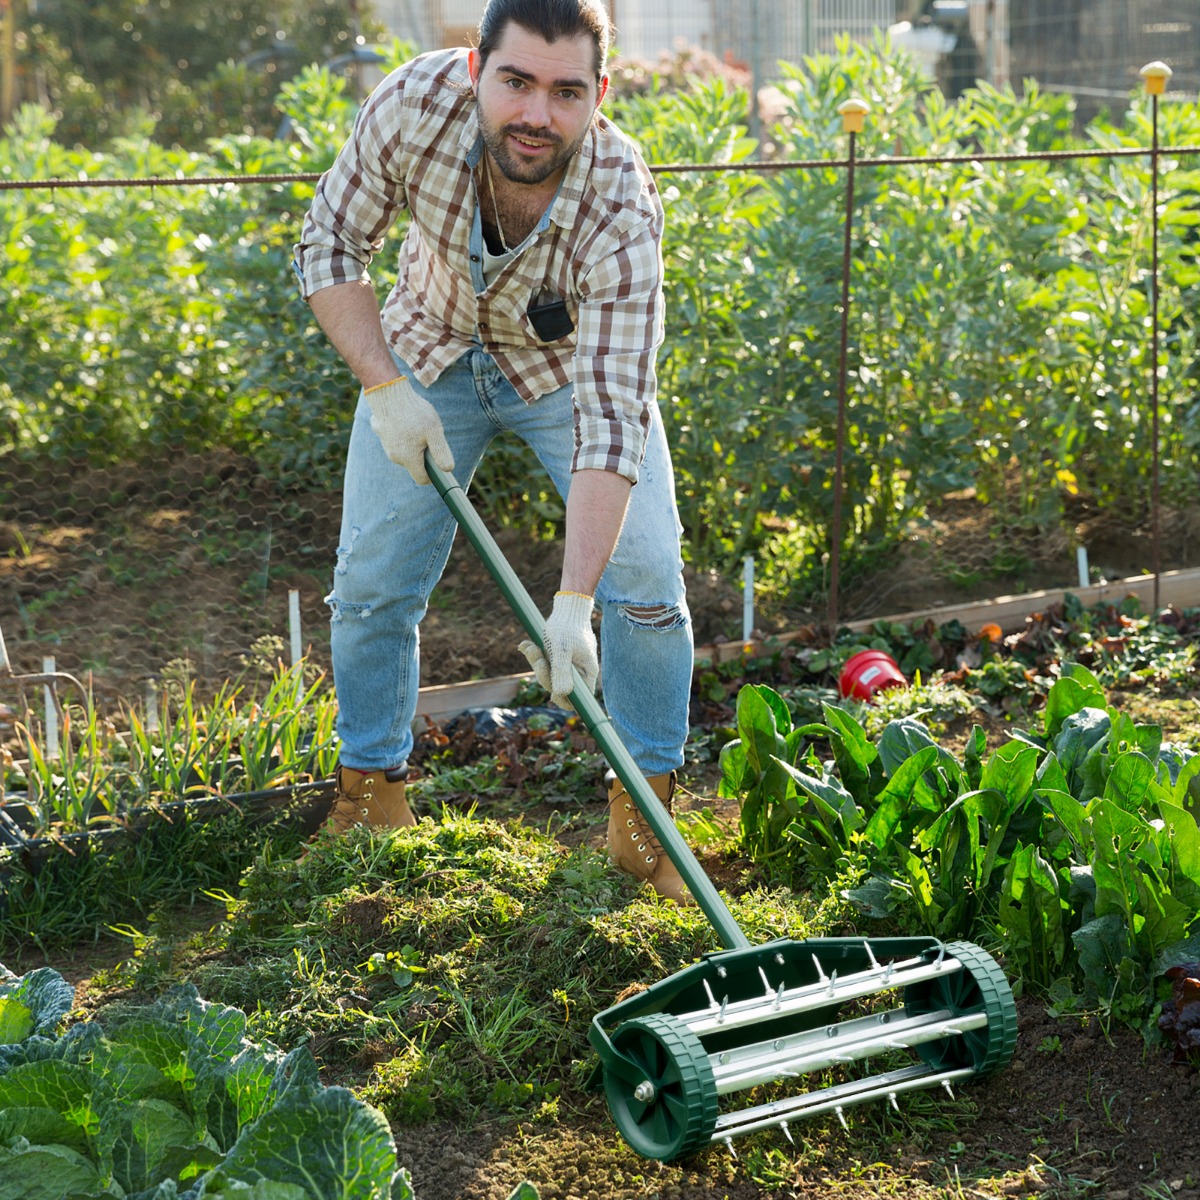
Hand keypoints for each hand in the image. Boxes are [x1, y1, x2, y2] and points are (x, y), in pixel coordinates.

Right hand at [364, 376, 453, 484]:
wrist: (388, 393)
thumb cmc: (414, 413)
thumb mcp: (434, 433)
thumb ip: (441, 453)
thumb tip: (448, 469)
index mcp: (409, 459)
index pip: (422, 479)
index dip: (433, 475)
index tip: (439, 464)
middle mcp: (395, 457)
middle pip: (414, 463)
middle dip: (424, 454)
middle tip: (429, 435)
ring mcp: (386, 445)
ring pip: (404, 450)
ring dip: (413, 442)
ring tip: (416, 423)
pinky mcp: (381, 433)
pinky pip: (395, 438)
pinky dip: (402, 432)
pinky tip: (404, 417)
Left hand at [518, 591, 597, 708]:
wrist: (567, 606)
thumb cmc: (567, 626)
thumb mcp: (562, 650)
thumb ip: (562, 672)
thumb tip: (562, 695)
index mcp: (586, 673)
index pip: (579, 700)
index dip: (565, 701)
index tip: (552, 694)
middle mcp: (578, 672)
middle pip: (558, 687)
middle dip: (543, 674)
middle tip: (537, 657)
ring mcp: (567, 664)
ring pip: (548, 674)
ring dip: (536, 661)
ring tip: (530, 646)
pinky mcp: (557, 657)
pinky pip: (545, 663)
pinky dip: (535, 654)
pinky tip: (527, 645)